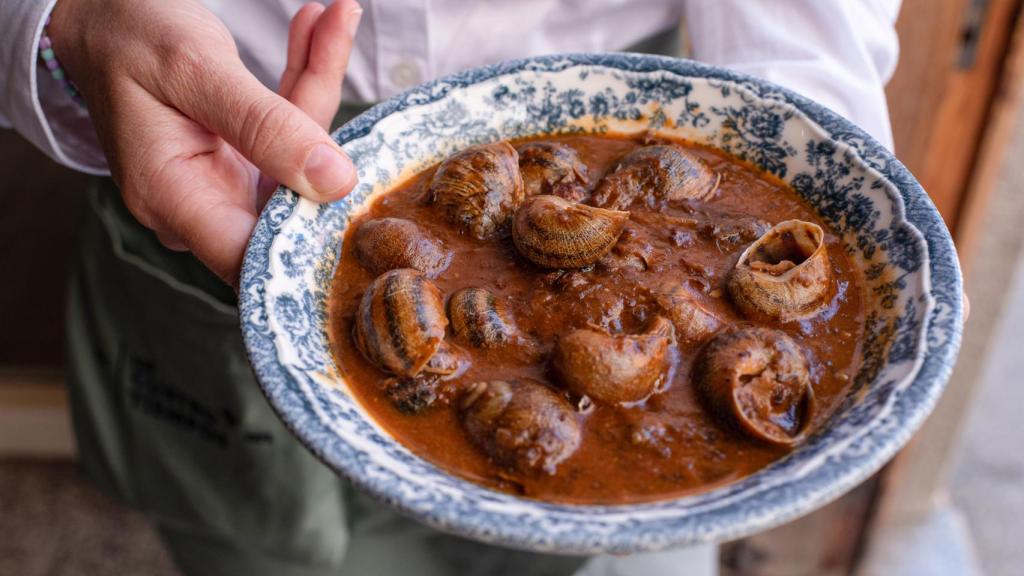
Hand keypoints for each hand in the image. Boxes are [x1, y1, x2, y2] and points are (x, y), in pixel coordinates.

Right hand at [49, 0, 362, 284]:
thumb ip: (266, 127)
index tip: (361, 185)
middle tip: (346, 59)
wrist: (104, 19)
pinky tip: (319, 28)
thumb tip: (337, 183)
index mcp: (172, 196)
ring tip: (335, 18)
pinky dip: (305, 81)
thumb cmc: (130, 39)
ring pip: (298, 155)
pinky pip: (289, 133)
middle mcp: (199, 203)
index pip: (254, 256)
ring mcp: (225, 183)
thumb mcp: (197, 71)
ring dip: (318, 84)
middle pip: (291, 197)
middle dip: (328, 128)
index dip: (313, 239)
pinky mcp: (243, 160)